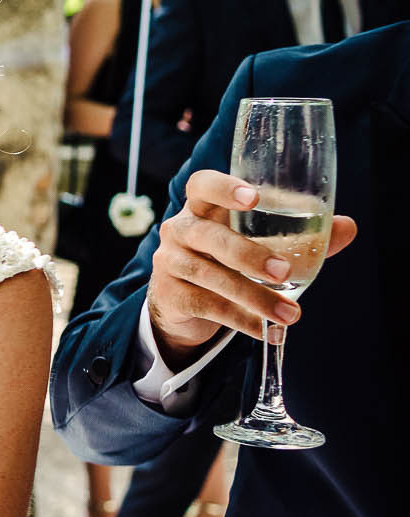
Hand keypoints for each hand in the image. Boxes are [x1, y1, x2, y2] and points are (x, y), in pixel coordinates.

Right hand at [147, 169, 356, 364]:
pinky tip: (267, 331)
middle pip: (208, 235)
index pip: (202, 185)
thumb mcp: (258, 243)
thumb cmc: (226, 259)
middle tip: (284, 271)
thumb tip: (347, 227)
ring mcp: (169, 262)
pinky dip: (241, 321)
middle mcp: (179, 229)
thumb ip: (300, 236)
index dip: (224, 188)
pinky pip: (208, 307)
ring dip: (253, 296)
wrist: (183, 300)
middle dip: (247, 254)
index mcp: (201, 207)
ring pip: (210, 276)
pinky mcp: (170, 295)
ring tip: (290, 314)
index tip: (254, 198)